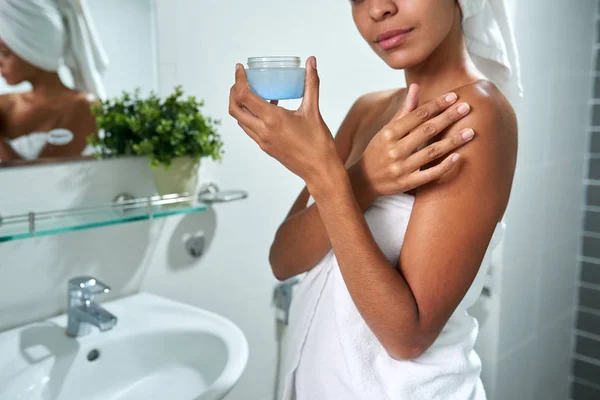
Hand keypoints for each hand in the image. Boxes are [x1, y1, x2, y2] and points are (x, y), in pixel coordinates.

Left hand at [228, 56, 340, 182]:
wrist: (320, 170)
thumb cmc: (319, 143)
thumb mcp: (313, 110)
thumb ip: (311, 84)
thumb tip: (311, 62)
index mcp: (272, 120)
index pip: (245, 96)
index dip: (239, 80)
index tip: (240, 68)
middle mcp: (263, 131)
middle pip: (235, 109)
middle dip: (234, 92)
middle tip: (242, 80)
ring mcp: (262, 141)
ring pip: (241, 120)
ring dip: (241, 105)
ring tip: (253, 92)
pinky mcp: (266, 148)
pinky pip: (250, 129)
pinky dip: (251, 116)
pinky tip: (266, 108)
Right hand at [354, 84, 475, 196]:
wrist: (363, 180)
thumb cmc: (378, 151)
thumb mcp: (387, 130)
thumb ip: (405, 110)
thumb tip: (416, 86)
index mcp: (389, 133)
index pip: (417, 115)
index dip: (436, 105)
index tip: (454, 97)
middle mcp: (395, 149)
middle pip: (427, 130)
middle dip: (448, 118)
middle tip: (467, 108)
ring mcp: (401, 167)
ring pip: (431, 152)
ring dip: (452, 141)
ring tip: (470, 132)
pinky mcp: (407, 183)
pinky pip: (429, 174)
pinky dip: (444, 166)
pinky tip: (458, 157)